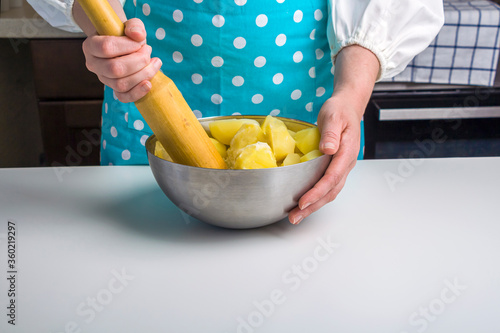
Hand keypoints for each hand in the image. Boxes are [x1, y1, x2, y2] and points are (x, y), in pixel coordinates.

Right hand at [82, 18, 162, 102]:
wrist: (125, 47)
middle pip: (115, 69)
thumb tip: (138, 36)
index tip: (140, 42)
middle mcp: (93, 64)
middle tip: (148, 52)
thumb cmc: (126, 35)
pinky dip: (138, 92)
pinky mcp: (114, 90)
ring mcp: (103, 79)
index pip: (106, 47)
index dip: (127, 46)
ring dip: (143, 74)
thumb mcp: (130, 25)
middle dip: (139, 61)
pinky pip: (124, 97)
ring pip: (121, 84)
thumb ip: (134, 26)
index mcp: (91, 46)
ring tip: (153, 62)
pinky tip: (149, 83)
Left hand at [287, 45, 379, 224]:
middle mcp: (346, 164)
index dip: (317, 191)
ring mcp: (342, 167)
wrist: (348, 107)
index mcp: (347, 152)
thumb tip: (327, 149)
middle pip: (331, 191)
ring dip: (313, 206)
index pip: (331, 177)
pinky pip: (327, 186)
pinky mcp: (335, 167)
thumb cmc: (339, 110)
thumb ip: (331, 133)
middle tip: (295, 218)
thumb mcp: (333, 116)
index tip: (302, 202)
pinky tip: (303, 203)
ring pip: (329, 192)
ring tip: (296, 216)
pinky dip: (315, 197)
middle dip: (313, 206)